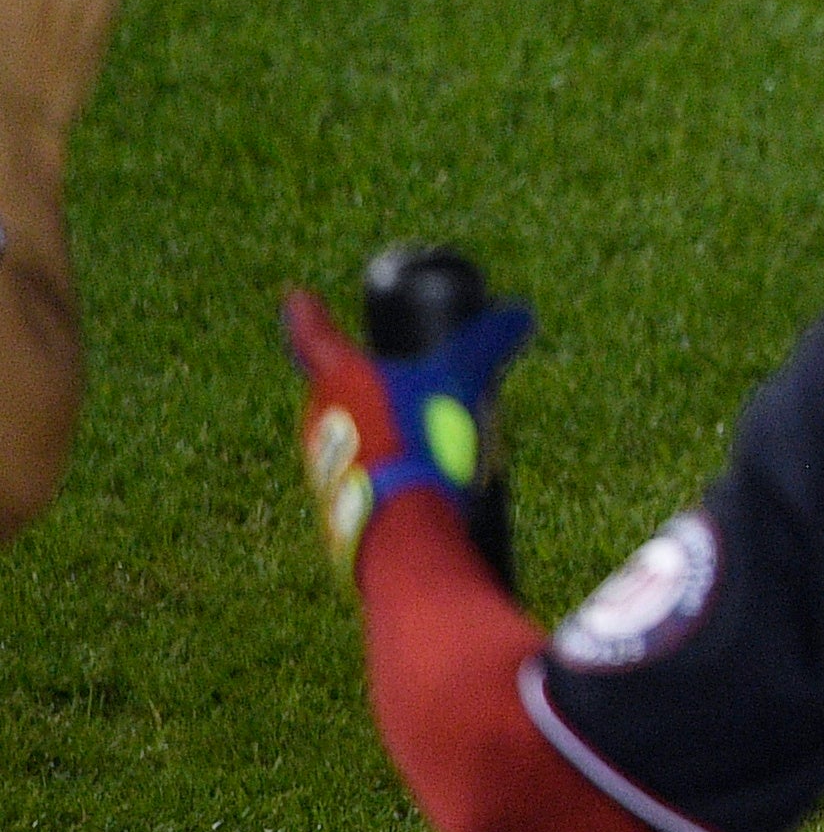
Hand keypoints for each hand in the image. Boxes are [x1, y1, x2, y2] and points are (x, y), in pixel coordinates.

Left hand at [284, 285, 535, 577]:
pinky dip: (391, 470)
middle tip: (411, 380)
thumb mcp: (464, 379)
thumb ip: (489, 342)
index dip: (307, 315)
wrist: (401, 531)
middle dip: (373, 384)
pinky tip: (428, 480)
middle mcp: (318, 419)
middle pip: (341, 389)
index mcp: (338, 378)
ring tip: (434, 438)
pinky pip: (366, 475)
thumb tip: (519, 315)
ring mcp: (324, 468)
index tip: (296, 300)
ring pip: (355, 435)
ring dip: (385, 430)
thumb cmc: (421, 442)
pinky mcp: (337, 510)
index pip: (313, 335)